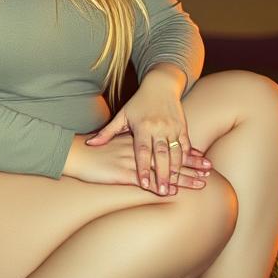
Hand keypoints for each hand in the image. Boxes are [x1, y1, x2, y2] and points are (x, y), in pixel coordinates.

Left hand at [83, 84, 210, 196]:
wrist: (161, 85)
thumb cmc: (138, 102)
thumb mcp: (122, 115)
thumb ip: (107, 132)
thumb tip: (89, 143)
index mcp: (142, 127)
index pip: (142, 151)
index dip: (143, 168)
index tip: (143, 184)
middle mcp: (158, 128)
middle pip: (161, 155)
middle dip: (163, 175)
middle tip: (163, 191)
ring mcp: (172, 128)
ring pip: (175, 153)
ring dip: (176, 171)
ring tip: (174, 186)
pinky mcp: (182, 127)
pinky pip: (185, 145)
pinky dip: (187, 159)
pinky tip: (187, 171)